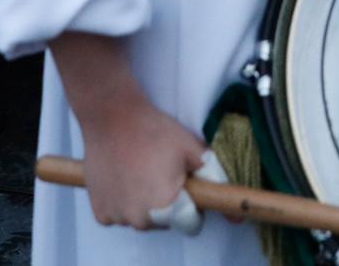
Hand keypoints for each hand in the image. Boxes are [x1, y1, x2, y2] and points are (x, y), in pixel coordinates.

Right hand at [50, 34, 206, 231]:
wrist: (111, 114)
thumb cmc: (154, 130)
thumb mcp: (194, 151)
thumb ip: (216, 181)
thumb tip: (238, 215)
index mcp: (167, 208)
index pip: (192, 224)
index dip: (193, 202)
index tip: (185, 183)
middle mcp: (140, 220)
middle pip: (167, 222)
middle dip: (169, 202)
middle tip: (162, 170)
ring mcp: (117, 217)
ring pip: (143, 219)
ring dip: (146, 202)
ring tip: (141, 170)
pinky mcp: (100, 212)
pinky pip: (120, 214)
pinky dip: (124, 201)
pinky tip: (124, 176)